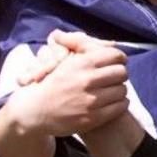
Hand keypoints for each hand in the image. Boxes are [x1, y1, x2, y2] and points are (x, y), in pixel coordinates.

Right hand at [3, 32, 127, 135]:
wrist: (34, 111)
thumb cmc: (51, 83)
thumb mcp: (62, 59)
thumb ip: (80, 44)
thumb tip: (106, 39)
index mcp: (81, 64)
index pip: (115, 55)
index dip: (119, 58)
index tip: (116, 62)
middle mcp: (87, 80)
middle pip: (122, 72)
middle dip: (119, 74)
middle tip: (113, 78)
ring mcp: (91, 100)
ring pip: (122, 90)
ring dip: (119, 90)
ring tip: (111, 90)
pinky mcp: (93, 117)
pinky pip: (120, 106)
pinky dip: (119, 104)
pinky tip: (112, 103)